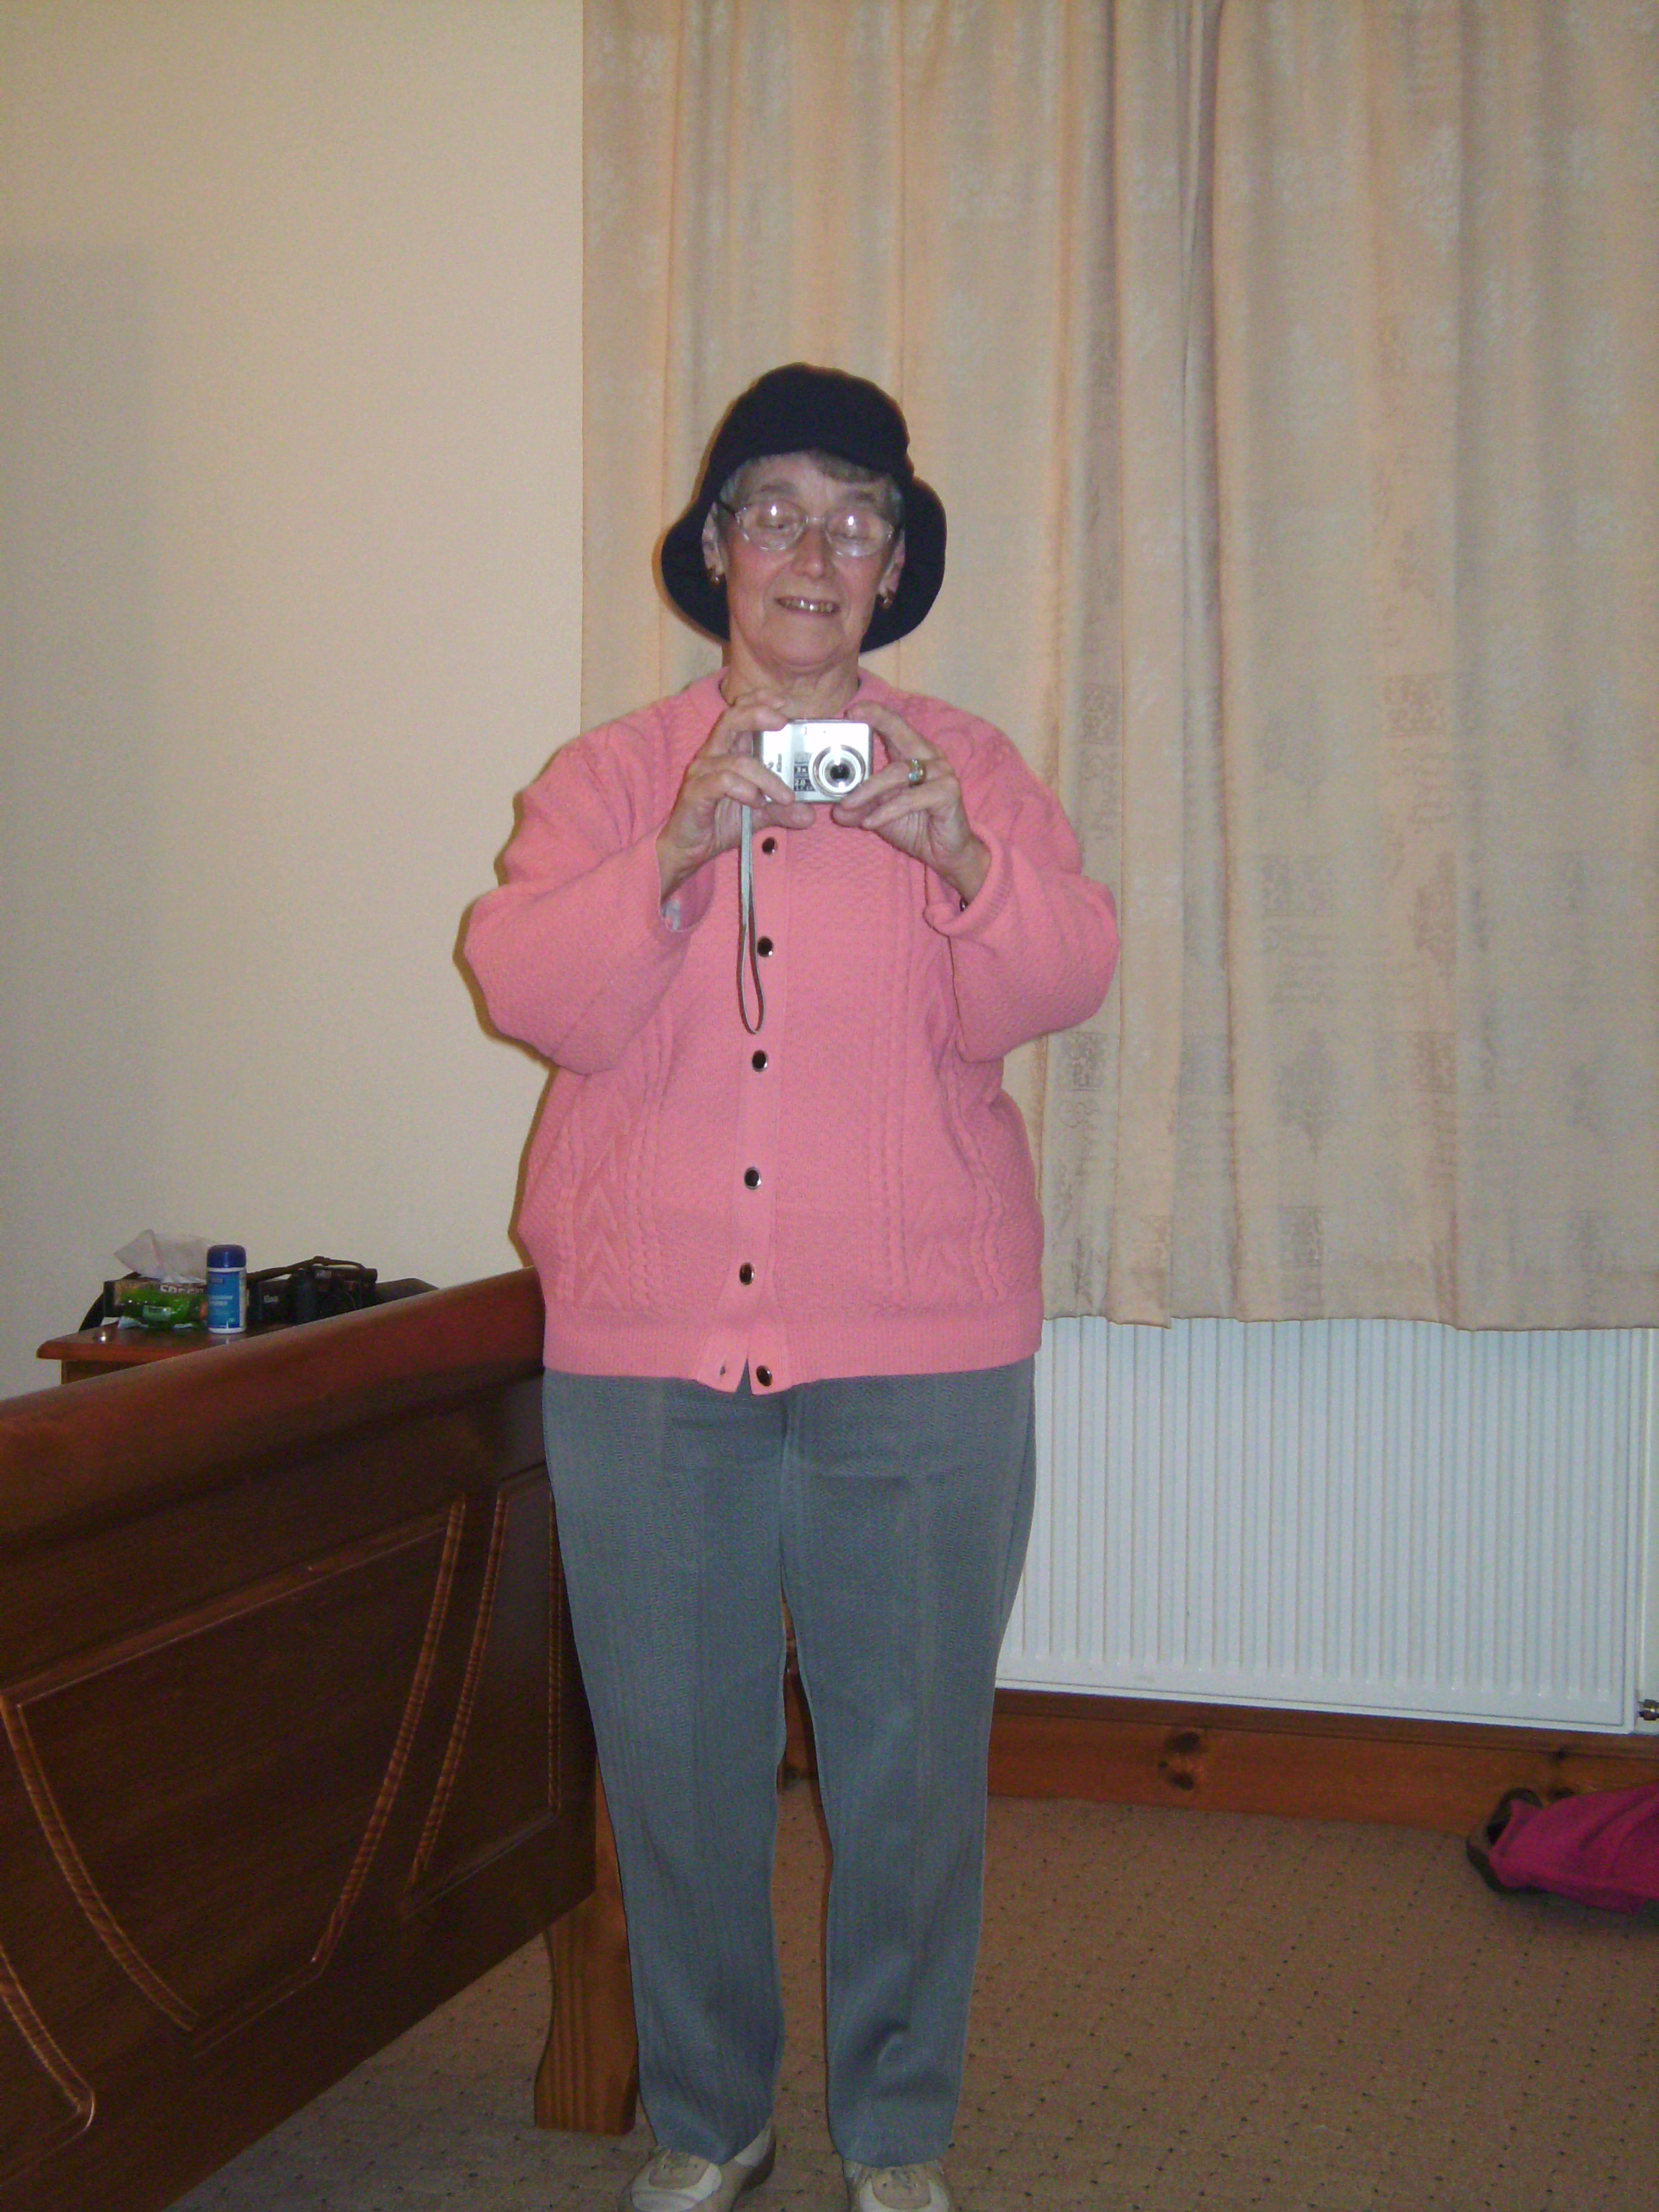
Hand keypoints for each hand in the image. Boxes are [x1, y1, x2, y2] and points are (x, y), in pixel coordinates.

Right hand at [656, 685, 815, 900]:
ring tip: (786, 797)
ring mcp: (702, 772)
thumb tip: (808, 813)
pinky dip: (745, 789)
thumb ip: (782, 810)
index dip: (758, 702)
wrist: (688, 849)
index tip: (782, 703)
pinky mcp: (696, 792)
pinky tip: (758, 802)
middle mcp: (712, 756)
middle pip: (731, 720)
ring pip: (738, 761)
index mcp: (726, 752)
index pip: (738, 714)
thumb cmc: (718, 823)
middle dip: (758, 715)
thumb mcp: (758, 815)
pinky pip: (723, 782)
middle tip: (783, 722)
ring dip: (768, 778)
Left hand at [831, 701, 989, 904]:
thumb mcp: (880, 815)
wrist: (946, 853)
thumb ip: (860, 808)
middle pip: (901, 733)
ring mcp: (941, 774)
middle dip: (877, 721)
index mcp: (915, 756)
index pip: (895, 727)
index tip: (853, 710)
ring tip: (848, 804)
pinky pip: (910, 799)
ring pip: (898, 772)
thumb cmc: (917, 826)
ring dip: (869, 789)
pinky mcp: (948, 793)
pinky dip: (887, 810)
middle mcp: (930, 758)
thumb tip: (836, 809)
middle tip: (851, 719)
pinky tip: (869, 822)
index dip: (876, 714)